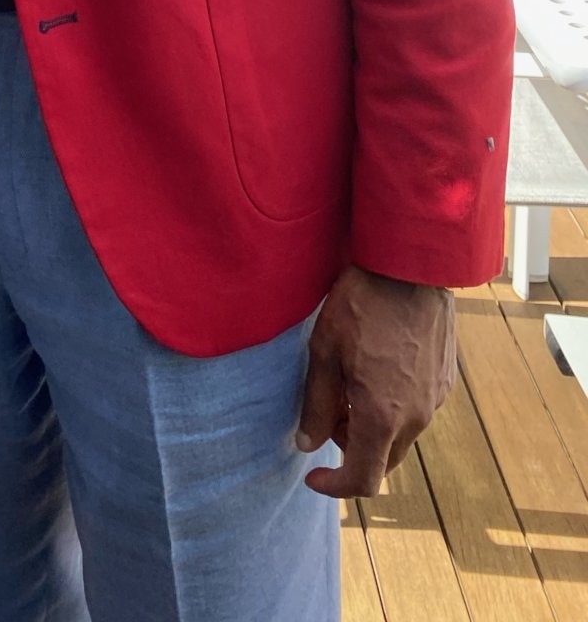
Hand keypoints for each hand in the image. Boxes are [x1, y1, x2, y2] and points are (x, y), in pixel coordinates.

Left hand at [295, 264, 455, 496]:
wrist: (412, 267)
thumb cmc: (362, 304)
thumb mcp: (325, 351)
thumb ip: (317, 404)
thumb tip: (308, 444)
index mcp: (383, 416)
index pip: (363, 479)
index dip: (334, 486)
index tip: (313, 475)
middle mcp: (416, 418)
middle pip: (383, 461)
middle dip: (352, 449)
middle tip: (329, 411)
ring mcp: (436, 401)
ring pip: (401, 437)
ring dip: (373, 428)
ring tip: (350, 383)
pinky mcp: (446, 382)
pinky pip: (417, 411)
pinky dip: (394, 408)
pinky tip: (377, 369)